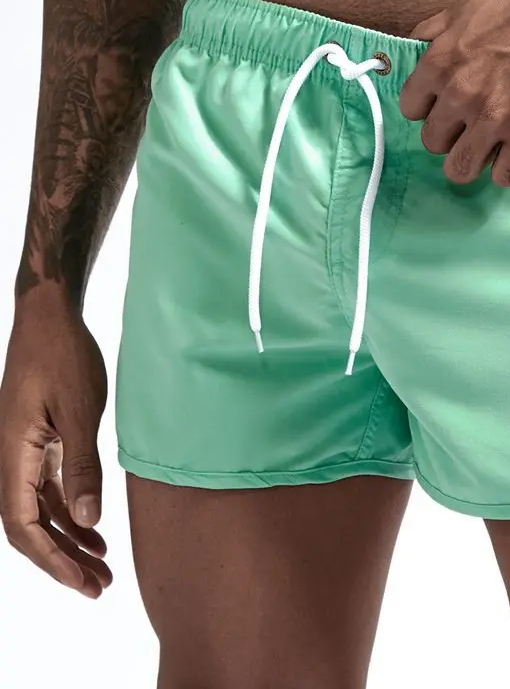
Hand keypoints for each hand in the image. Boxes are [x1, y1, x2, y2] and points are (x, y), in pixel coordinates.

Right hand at [0, 292, 111, 597]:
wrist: (50, 318)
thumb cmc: (63, 356)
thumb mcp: (79, 410)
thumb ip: (82, 465)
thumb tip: (87, 520)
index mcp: (13, 456)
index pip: (23, 526)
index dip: (52, 560)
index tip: (83, 583)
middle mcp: (12, 460)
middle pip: (31, 526)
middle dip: (62, 560)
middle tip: (100, 586)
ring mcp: (25, 452)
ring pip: (41, 510)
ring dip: (69, 540)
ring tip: (101, 566)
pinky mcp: (41, 441)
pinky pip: (50, 488)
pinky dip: (71, 511)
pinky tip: (93, 527)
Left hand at [399, 0, 509, 186]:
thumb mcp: (462, 7)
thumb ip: (431, 33)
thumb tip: (415, 51)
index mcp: (439, 65)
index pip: (410, 111)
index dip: (428, 110)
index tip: (445, 107)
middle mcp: (461, 96)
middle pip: (432, 144)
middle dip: (449, 137)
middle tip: (469, 127)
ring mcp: (495, 118)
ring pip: (460, 170)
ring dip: (471, 162)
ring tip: (486, 150)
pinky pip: (504, 176)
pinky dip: (507, 170)